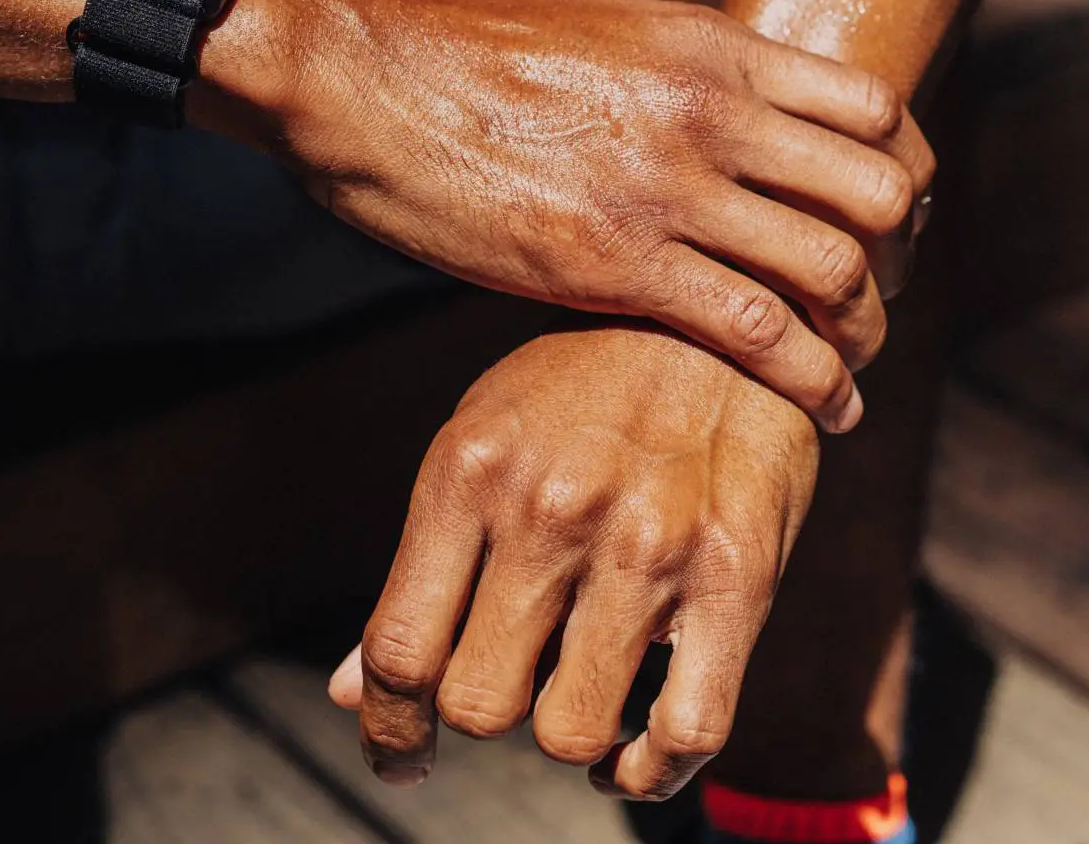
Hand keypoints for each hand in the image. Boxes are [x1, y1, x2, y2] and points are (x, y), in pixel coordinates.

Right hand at [196, 0, 932, 431]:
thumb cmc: (475, 52)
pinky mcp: (612, 263)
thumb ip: (688, 68)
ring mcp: (666, 188)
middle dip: (899, 260)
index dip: (906, 175)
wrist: (371, 75)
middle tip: (882, 301)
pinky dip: (809, 380)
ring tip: (854, 369)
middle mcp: (711, 113)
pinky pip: (753, 331)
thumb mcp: (610, 27)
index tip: (894, 223)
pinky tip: (825, 408)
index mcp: (713, 48)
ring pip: (830, 269)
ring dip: (862, 331)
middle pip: (876, 193)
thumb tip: (734, 103)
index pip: (875, 109)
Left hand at [327, 324, 817, 798]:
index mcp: (469, 471)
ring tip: (579, 700)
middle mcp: (549, 508)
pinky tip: (635, 753)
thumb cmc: (587, 389)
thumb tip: (351, 691)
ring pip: (570, 731)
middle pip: (477, 701)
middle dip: (487, 712)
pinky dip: (651, 770)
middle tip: (514, 685)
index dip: (389, 727)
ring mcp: (647, 545)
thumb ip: (424, 569)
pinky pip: (685, 733)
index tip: (404, 755)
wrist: (727, 318)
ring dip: (568, 736)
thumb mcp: (484, 440)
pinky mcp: (737, 577)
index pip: (399, 649)